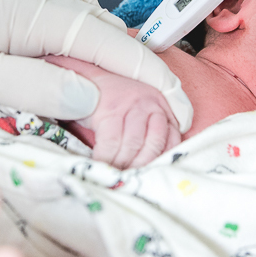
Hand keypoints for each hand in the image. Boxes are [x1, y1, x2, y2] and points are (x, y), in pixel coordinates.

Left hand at [0, 0, 192, 129]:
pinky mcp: (2, 18)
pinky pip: (61, 33)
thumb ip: (36, 86)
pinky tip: (82, 80)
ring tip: (134, 101)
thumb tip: (95, 96)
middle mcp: (32, 0)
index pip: (111, 42)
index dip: (152, 77)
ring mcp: (16, 5)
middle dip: (142, 68)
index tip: (183, 111)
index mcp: (30, 10)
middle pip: (106, 30)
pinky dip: (85, 55)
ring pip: (85, 29)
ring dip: (114, 61)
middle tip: (164, 113)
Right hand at [45, 55, 181, 167]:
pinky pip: (111, 143)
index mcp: (162, 105)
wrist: (84, 77)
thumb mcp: (136, 112)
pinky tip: (100, 164)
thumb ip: (148, 131)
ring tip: (114, 174)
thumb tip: (149, 164)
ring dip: (122, 165)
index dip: (159, 161)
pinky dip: (106, 158)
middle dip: (140, 167)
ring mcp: (131, 105)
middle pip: (153, 146)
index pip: (171, 139)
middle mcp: (151, 103)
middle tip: (128, 179)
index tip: (148, 174)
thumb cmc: (110, 100)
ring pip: (133, 146)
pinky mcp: (110, 110)